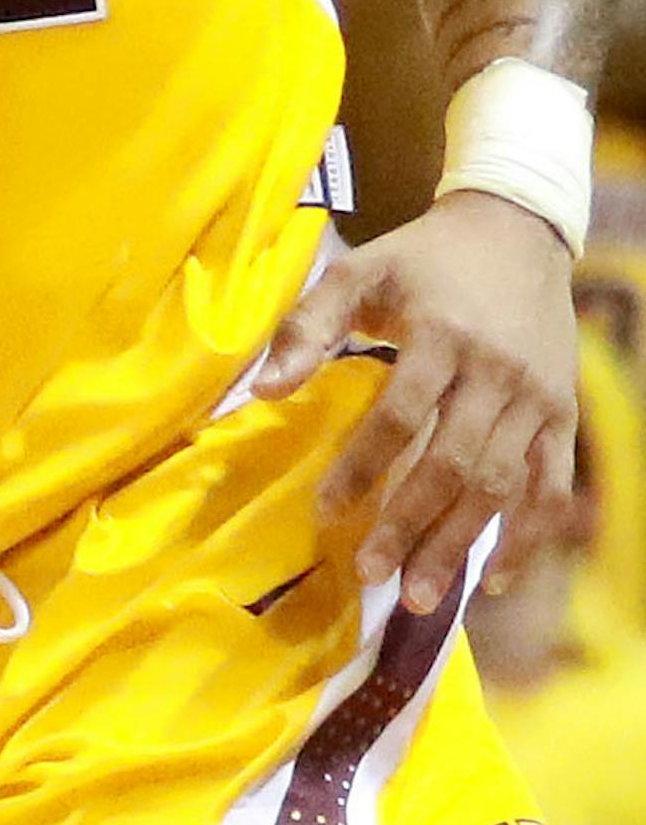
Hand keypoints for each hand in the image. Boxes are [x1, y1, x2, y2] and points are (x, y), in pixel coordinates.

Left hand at [253, 192, 577, 613]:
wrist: (514, 231)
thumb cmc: (422, 258)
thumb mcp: (358, 271)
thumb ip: (307, 326)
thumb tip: (261, 390)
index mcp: (440, 333)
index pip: (400, 415)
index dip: (363, 468)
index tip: (326, 511)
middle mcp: (495, 371)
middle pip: (452, 462)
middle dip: (409, 524)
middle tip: (369, 573)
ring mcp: (536, 399)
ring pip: (501, 486)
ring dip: (460, 544)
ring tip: (418, 593)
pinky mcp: (563, 416)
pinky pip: (550, 489)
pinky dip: (527, 540)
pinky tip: (490, 579)